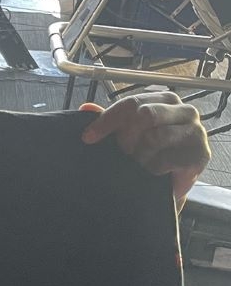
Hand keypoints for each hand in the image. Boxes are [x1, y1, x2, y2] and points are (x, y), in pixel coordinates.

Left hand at [80, 93, 209, 206]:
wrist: (168, 185)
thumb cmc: (148, 153)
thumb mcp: (125, 134)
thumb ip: (108, 120)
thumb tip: (85, 108)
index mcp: (163, 99)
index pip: (130, 103)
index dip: (107, 120)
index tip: (87, 138)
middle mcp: (184, 110)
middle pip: (144, 114)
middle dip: (126, 138)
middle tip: (124, 153)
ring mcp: (196, 130)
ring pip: (154, 137)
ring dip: (140, 155)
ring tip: (141, 162)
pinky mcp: (201, 153)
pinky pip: (166, 159)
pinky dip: (153, 169)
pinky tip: (155, 172)